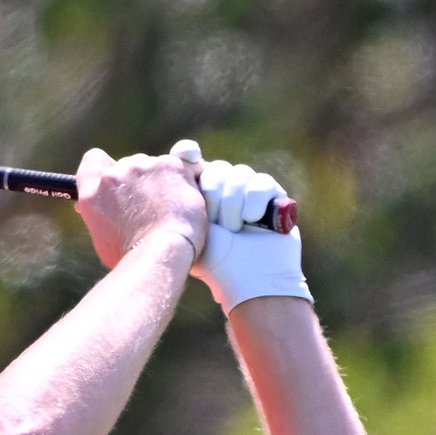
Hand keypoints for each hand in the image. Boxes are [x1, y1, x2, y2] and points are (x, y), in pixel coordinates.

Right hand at [74, 147, 206, 268]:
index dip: (105, 168)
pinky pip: (182, 164)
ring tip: (170, 208)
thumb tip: (98, 206)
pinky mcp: (171, 165)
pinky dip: (186, 178)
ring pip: (154, 164)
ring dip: (161, 179)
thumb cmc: (133, 255)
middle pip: (127, 164)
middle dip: (138, 180)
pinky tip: (187, 198)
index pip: (93, 160)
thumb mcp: (103, 237)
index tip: (117, 183)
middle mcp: (114, 175)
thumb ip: (101, 212)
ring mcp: (143, 167)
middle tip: (150, 206)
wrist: (162, 253)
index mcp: (92, 192)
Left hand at [178, 147, 311, 312]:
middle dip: (215, 194)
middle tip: (216, 221)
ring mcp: (249, 192)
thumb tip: (162, 166)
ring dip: (234, 203)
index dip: (189, 155)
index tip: (185, 154)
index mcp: (199, 197)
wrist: (251, 280)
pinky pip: (261, 182)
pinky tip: (253, 220)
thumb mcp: (186, 232)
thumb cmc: (216, 264)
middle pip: (216, 168)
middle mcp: (224, 191)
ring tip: (235, 228)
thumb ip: (173, 204)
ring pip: (239, 174)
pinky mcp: (273, 195)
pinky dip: (255, 201)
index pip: (193, 162)